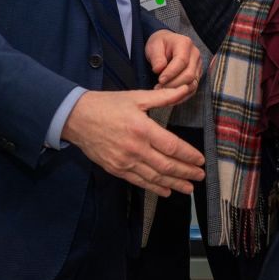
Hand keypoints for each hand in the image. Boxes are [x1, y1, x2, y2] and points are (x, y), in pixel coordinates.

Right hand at [62, 88, 205, 195]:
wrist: (77, 118)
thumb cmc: (108, 105)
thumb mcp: (136, 97)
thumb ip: (163, 96)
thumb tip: (184, 88)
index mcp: (142, 128)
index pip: (172, 146)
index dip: (189, 155)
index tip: (201, 160)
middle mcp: (135, 148)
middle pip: (167, 165)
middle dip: (186, 172)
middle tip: (200, 176)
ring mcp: (125, 161)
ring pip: (155, 176)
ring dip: (175, 183)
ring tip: (189, 188)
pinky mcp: (116, 169)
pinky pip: (139, 181)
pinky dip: (155, 188)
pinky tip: (167, 191)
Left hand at [145, 30, 200, 92]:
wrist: (166, 45)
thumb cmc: (160, 44)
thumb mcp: (154, 46)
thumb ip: (157, 57)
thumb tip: (159, 69)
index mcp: (185, 43)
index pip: (182, 61)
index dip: (171, 73)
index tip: (160, 80)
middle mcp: (195, 54)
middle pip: (189, 74)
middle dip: (174, 84)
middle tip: (159, 88)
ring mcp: (198, 65)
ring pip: (192, 83)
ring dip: (177, 90)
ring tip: (163, 91)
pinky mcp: (197, 75)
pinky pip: (193, 88)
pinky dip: (182, 94)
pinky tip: (170, 95)